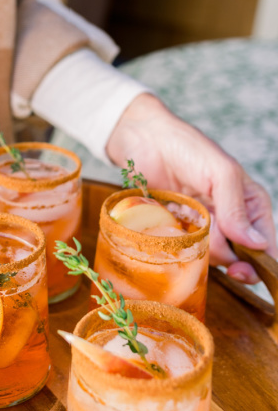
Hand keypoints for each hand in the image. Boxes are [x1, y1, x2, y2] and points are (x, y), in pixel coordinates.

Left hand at [106, 94, 276, 283]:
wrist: (144, 140)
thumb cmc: (188, 148)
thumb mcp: (220, 173)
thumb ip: (237, 209)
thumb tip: (257, 245)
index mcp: (251, 205)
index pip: (267, 245)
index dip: (259, 264)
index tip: (241, 270)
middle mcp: (232, 220)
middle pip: (241, 259)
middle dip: (229, 262)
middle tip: (209, 251)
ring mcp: (205, 228)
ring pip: (212, 258)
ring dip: (201, 253)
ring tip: (185, 229)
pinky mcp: (180, 232)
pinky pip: (186, 253)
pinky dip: (181, 251)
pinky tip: (172, 236)